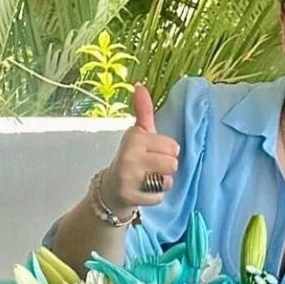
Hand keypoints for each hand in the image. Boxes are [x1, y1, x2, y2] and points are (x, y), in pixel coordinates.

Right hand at [100, 84, 180, 214]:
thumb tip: (140, 85)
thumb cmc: (132, 157)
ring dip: (162, 183)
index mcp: (135, 136)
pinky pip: (159, 197)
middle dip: (166, 169)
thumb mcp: (139, 133)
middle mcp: (129, 154)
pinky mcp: (129, 195)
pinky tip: (142, 192)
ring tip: (148, 180)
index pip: (174, 147)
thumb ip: (144, 111)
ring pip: (168, 181)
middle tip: (150, 168)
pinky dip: (154, 197)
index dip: (167, 152)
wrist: (110, 188)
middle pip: (173, 164)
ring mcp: (128, 176)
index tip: (152, 153)